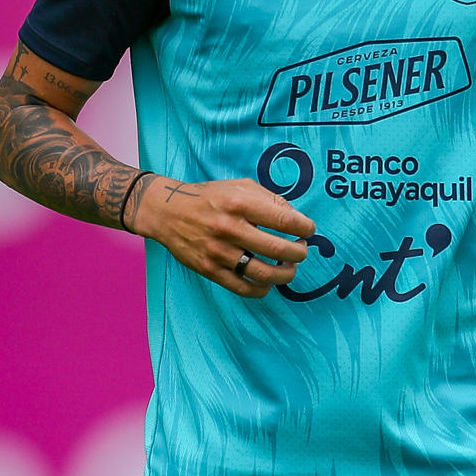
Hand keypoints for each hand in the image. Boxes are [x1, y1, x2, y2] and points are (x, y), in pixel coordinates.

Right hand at [131, 176, 314, 298]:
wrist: (167, 212)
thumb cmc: (209, 197)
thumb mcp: (239, 187)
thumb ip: (269, 199)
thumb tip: (296, 218)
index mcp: (240, 203)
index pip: (284, 220)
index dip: (304, 227)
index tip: (309, 230)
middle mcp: (230, 228)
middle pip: (278, 249)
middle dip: (299, 253)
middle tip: (301, 250)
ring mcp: (219, 252)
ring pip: (264, 274)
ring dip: (285, 274)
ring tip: (289, 268)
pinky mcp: (210, 270)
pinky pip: (244, 288)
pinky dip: (262, 289)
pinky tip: (268, 282)